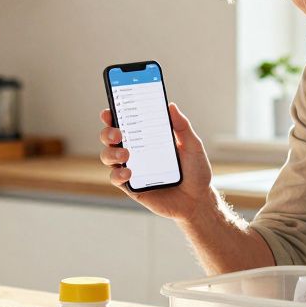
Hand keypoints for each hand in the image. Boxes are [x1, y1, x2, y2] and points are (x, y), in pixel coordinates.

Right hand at [98, 103, 212, 220]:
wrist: (198, 200)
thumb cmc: (195, 172)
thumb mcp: (192, 146)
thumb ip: (182, 127)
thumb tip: (171, 106)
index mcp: (148, 137)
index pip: (126, 122)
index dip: (114, 114)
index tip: (110, 110)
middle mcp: (136, 151)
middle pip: (111, 138)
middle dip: (107, 132)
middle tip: (117, 133)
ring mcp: (131, 168)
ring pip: (108, 157)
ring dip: (111, 153)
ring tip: (125, 154)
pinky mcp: (131, 186)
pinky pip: (116, 179)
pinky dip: (118, 174)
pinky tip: (128, 172)